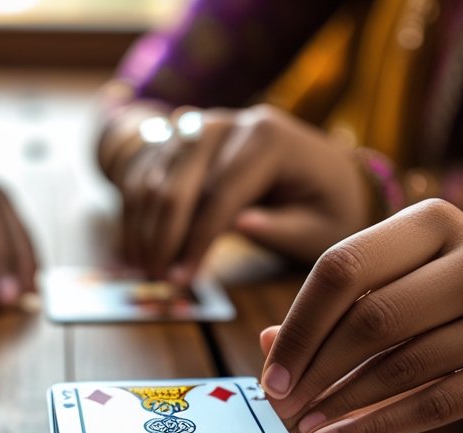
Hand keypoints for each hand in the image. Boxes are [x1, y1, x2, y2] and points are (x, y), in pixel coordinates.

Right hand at [106, 104, 370, 280]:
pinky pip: (144, 172)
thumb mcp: (321, 228)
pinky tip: (136, 250)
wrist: (323, 173)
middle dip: (163, 237)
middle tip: (157, 280)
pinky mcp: (182, 138)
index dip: (197, 241)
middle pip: (179, 181)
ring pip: (154, 176)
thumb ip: (283, 228)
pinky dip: (135, 212)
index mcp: (269, 138)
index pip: (222, 193)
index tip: (182, 280)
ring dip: (143, 227)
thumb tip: (238, 225)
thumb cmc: (326, 206)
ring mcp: (202, 125)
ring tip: (145, 270)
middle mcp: (231, 122)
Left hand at [258, 200, 462, 432]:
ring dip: (341, 405)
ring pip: (403, 366)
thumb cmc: (462, 288)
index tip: (271, 372)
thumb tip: (268, 345)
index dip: (298, 327)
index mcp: (433, 223)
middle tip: (282, 406)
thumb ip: (340, 302)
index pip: (343, 269)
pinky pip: (437, 403)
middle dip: (315, 372)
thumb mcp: (408, 271)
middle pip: (371, 320)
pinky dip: (380, 426)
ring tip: (305, 427)